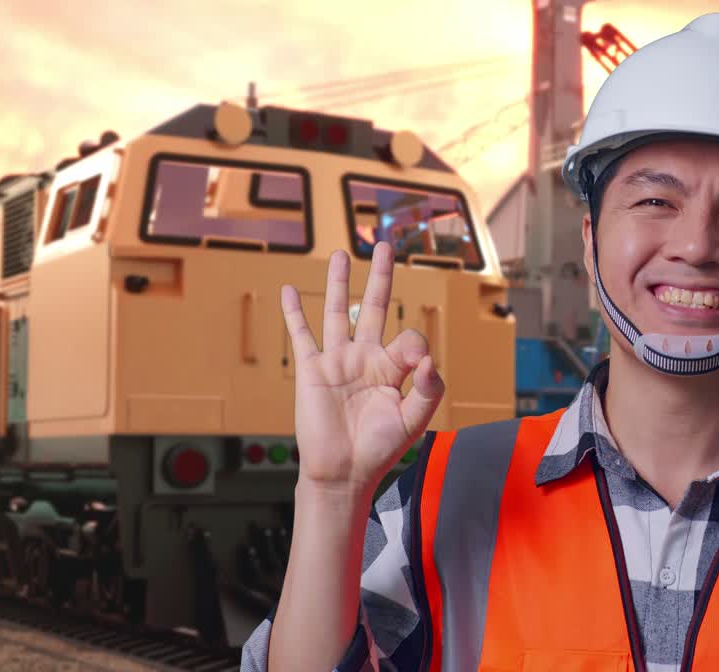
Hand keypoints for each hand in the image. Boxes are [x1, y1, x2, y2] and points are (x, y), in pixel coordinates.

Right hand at [280, 241, 443, 494]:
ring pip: (336, 311)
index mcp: (393, 368)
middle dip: (380, 277)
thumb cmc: (380, 448)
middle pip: (373, 306)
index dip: (416, 345)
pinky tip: (288, 290)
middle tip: (386, 246)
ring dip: (338, 283)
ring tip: (342, 254)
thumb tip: (430, 358)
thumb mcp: (415, 419)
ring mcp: (337, 361)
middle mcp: (365, 357)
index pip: (409, 337)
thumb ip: (429, 388)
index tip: (419, 366)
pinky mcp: (311, 370)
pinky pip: (301, 335)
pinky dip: (294, 313)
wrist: (344, 472)